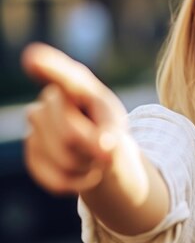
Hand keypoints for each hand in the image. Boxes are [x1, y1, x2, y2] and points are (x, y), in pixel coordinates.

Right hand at [22, 43, 126, 194]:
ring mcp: (34, 125)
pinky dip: (77, 183)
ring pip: (65, 160)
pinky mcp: (30, 152)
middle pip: (70, 136)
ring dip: (87, 167)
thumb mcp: (117, 127)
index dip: (48, 68)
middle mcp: (49, 100)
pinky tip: (80, 170)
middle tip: (103, 147)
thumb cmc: (107, 128)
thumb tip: (104, 149)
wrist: (95, 146)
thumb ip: (113, 134)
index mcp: (75, 85)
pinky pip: (57, 180)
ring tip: (91, 156)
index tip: (32, 59)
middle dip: (92, 150)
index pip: (62, 75)